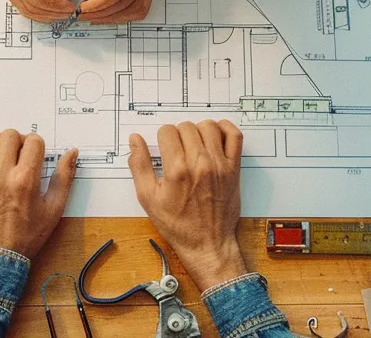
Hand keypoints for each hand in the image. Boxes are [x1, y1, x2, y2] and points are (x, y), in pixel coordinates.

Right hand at [0, 0, 77, 22]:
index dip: (58, 5)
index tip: (72, 7)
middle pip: (33, 4)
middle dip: (53, 13)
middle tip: (69, 13)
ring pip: (24, 8)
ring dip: (43, 15)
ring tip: (60, 13)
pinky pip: (17, 3)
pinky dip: (33, 10)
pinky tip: (46, 9)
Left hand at [0, 129, 77, 256]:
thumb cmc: (28, 236)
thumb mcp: (54, 209)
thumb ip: (64, 178)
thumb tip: (72, 153)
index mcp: (25, 180)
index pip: (33, 141)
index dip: (39, 145)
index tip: (37, 156)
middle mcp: (2, 175)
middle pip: (10, 135)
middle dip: (20, 140)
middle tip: (22, 154)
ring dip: (0, 141)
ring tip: (5, 154)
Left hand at [78, 0, 174, 23]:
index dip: (97, 4)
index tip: (81, 9)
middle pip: (123, 5)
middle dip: (100, 14)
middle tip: (80, 16)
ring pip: (133, 11)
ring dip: (112, 18)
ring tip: (93, 17)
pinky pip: (142, 8)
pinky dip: (125, 15)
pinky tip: (111, 14)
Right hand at [127, 120, 247, 288]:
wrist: (207, 244)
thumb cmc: (177, 225)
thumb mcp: (148, 198)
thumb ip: (139, 165)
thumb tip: (135, 140)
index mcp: (177, 170)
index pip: (167, 131)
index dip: (162, 137)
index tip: (164, 148)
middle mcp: (200, 164)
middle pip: (187, 127)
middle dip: (178, 134)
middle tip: (176, 149)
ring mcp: (220, 165)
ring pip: (209, 126)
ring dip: (198, 129)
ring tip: (193, 143)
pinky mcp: (234, 169)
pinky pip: (235, 136)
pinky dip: (226, 128)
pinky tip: (215, 135)